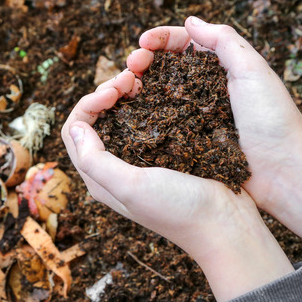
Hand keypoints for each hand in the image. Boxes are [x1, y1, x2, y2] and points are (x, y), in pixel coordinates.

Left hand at [61, 70, 293, 301]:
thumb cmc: (178, 209)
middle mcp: (116, 166)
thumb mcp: (131, 187)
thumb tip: (75, 127)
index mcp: (100, 178)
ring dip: (126, 93)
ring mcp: (142, 158)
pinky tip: (161, 90)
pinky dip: (149, 100)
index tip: (113, 91)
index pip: (75, 130)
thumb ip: (96, 161)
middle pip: (96, 119)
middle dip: (107, 92)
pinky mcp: (166, 151)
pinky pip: (149, 118)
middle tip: (130, 78)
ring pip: (122, 115)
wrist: (226, 224)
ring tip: (143, 78)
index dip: (88, 103)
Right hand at [128, 16, 301, 259]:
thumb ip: (224, 41)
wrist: (284, 173)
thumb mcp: (253, 70)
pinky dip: (144, 114)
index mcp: (223, 67)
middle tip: (130, 66)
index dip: (161, 39)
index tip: (142, 42)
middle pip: (166, 66)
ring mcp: (196, 116)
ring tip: (124, 87)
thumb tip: (191, 21)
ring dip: (139, 85)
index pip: (185, 43)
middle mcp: (206, 89)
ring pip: (159, 93)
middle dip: (144, 60)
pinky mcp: (190, 141)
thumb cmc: (273, 120)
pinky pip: (162, 123)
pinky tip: (131, 113)